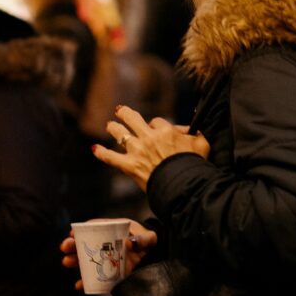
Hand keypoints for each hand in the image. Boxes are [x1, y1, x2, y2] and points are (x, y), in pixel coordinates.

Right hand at [60, 220, 157, 290]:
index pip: (97, 227)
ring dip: (75, 260)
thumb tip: (128, 242)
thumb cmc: (151, 244)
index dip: (84, 229)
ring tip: (66, 262)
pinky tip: (78, 285)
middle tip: (64, 247)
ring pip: (87, 259)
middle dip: (74, 245)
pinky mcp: (108, 274)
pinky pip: (94, 278)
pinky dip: (86, 282)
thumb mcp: (150, 239)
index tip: (73, 233)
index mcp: (115, 230)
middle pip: (87, 243)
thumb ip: (143, 240)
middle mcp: (108, 244)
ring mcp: (107, 259)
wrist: (157, 260)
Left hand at [93, 105, 209, 190]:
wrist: (183, 185)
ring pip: (120, 134)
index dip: (156, 125)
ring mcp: (137, 151)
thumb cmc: (193, 165)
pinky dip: (101, 153)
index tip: (156, 130)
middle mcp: (149, 137)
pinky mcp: (129, 166)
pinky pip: (111, 158)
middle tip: (120, 111)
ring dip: (113, 128)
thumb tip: (191, 129)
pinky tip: (94, 148)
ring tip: (109, 125)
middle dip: (125, 114)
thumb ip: (196, 132)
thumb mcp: (202, 144)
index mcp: (166, 130)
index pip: (156, 121)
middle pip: (132, 119)